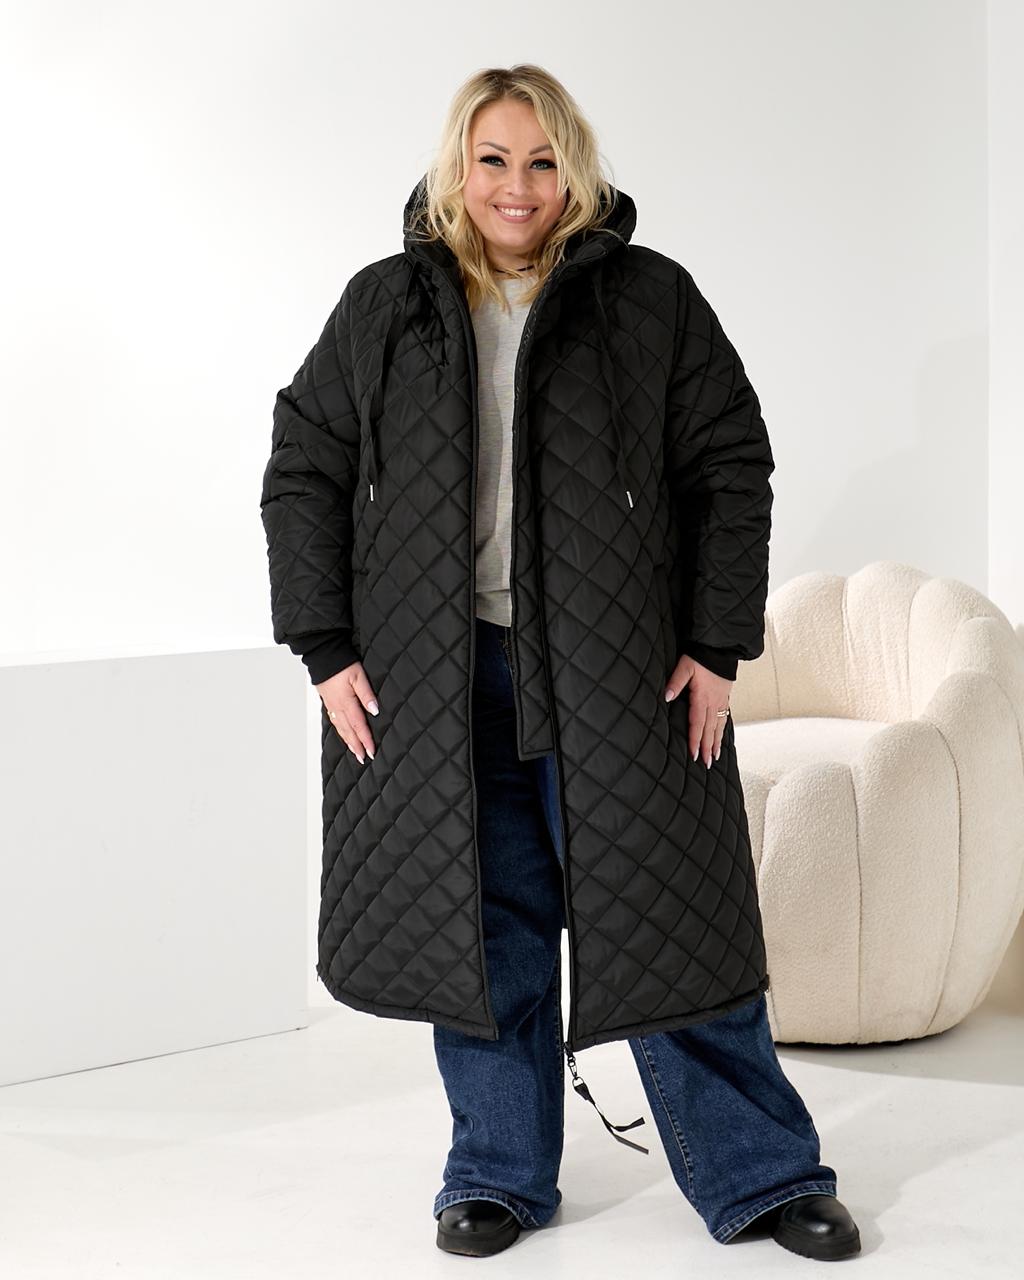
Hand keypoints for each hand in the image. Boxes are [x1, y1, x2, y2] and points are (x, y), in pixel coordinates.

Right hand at [316, 661, 379, 763]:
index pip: (358, 725)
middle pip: (348, 731)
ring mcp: (331, 705)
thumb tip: (375, 710)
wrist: (322, 654)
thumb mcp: (358, 676)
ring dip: (348, 741)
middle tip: (363, 758)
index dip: (365, 740)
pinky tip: (343, 732)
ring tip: (355, 751)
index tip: (371, 751)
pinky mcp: (328, 701)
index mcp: (346, 702)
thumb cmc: (341, 663)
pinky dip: (340, 730)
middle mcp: (337, 707)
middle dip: (356, 746)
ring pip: (340, 728)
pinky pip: (334, 720)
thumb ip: (367, 694)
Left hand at [664, 653, 733, 767]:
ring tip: (715, 756)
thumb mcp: (685, 666)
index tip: (694, 755)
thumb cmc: (701, 656)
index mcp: (702, 697)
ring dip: (716, 742)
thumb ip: (676, 682)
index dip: (695, 740)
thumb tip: (667, 696)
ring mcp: (721, 700)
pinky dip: (722, 729)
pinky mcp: (725, 697)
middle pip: (709, 729)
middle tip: (707, 763)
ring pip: (719, 725)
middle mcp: (714, 702)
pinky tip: (720, 736)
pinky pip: (724, 717)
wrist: (721, 647)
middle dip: (707, 747)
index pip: (697, 723)